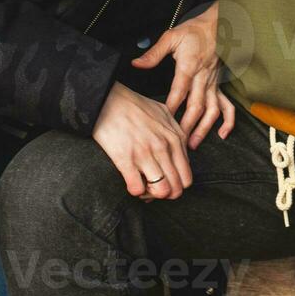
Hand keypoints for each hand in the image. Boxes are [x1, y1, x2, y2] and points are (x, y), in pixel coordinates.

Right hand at [91, 82, 192, 200]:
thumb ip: (176, 131)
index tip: (164, 181)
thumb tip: (182, 150)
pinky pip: (137, 188)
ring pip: (161, 191)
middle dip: (165, 194)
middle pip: (176, 188)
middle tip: (153, 187)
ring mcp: (145, 153)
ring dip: (151, 195)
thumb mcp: (164, 113)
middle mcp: (164, 147)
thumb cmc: (134, 105)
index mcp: (175, 137)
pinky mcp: (126, 159)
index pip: (186, 177)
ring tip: (143, 186)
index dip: (176, 185)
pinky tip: (130, 182)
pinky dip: (135, 191)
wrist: (108, 100)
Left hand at [129, 1, 236, 148]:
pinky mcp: (219, 85)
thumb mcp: (171, 37)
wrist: (219, 25)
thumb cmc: (195, 30)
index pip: (179, 91)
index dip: (171, 108)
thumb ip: (154, 53)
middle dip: (187, 126)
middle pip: (195, 106)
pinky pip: (227, 105)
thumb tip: (136, 63)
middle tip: (177, 143)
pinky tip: (222, 134)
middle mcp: (203, 78)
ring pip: (211, 110)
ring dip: (204, 129)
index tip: (163, 123)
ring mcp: (213, 83)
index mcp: (189, 67)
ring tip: (193, 144)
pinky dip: (228, 121)